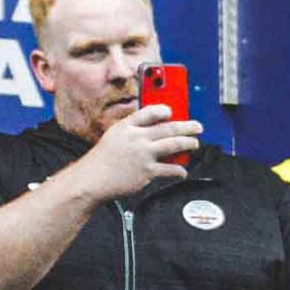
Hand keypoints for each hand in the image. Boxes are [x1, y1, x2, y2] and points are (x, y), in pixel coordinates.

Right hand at [74, 104, 203, 199]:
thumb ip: (131, 133)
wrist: (93, 179)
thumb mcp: (113, 137)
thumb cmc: (101, 161)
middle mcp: (137, 138)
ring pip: (173, 145)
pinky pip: (170, 169)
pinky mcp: (148, 171)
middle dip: (186, 126)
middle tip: (197, 127)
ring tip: (195, 143)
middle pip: (167, 128)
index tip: (171, 112)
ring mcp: (144, 154)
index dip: (163, 110)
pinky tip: (183, 172)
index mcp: (126, 127)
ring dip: (188, 143)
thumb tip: (151, 133)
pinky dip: (179, 171)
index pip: (148, 113)